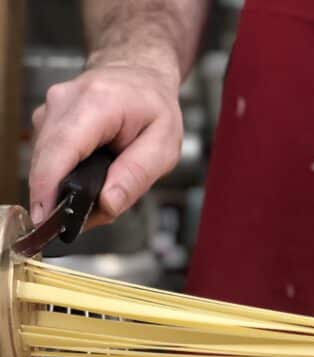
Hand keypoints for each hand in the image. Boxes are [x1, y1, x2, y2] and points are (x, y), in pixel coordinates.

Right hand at [29, 58, 182, 227]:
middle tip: (90, 217)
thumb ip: (137, 176)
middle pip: (46, 160)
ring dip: (65, 188)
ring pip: (43, 163)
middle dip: (61, 198)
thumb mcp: (164, 146)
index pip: (62, 148)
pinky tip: (87, 178)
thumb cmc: (154, 108)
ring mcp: (50, 109)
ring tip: (98, 191)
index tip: (44, 218)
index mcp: (98, 103)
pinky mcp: (45, 120)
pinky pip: (47, 158)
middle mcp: (65, 101)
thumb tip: (107, 204)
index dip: (48, 186)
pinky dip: (63, 176)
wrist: (138, 75)